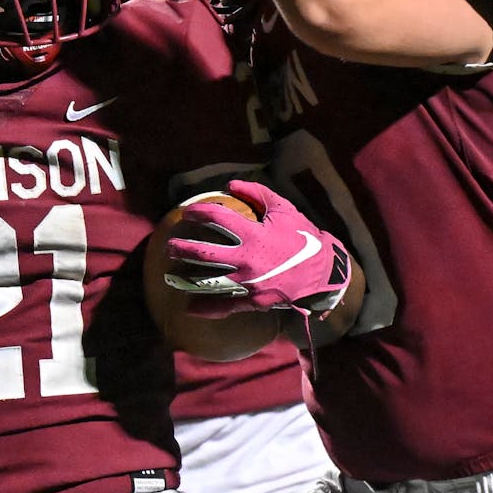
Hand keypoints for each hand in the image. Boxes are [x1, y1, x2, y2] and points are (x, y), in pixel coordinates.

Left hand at [165, 179, 350, 317]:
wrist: (323, 271)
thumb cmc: (303, 236)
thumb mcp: (284, 209)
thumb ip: (258, 193)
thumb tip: (231, 183)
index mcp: (252, 234)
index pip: (216, 218)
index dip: (197, 212)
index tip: (186, 212)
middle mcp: (246, 259)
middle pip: (205, 254)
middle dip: (182, 249)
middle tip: (169, 245)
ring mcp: (248, 283)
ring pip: (210, 282)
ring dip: (186, 280)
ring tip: (169, 276)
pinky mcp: (254, 301)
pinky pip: (226, 307)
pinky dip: (206, 309)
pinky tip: (189, 308)